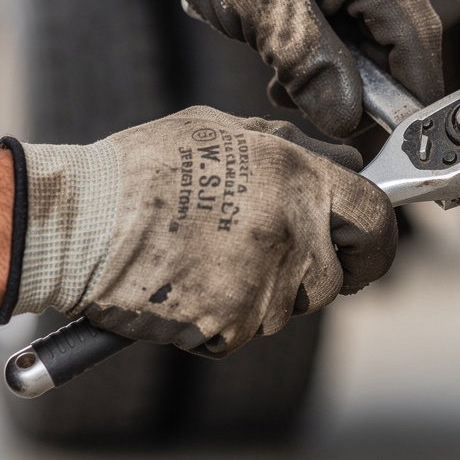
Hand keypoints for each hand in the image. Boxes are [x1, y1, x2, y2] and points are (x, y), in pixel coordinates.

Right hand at [8, 108, 396, 355]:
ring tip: (212, 260)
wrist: (80, 223)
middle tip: (275, 257)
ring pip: (292, 306)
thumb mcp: (224, 129)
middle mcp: (292, 232)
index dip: (379, 237)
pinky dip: (226, 319)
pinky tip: (190, 285)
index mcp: (297, 178)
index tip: (368, 247)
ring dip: (266, 293)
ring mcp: (264, 283)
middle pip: (339, 275)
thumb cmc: (145, 167)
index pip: (376, 217)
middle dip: (319, 273)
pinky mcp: (232, 326)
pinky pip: (248, 330)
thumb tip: (347, 166)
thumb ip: (294, 147)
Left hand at [114, 0, 443, 137]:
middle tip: (311, 107)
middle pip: (401, 40)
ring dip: (340, 72)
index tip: (399, 139)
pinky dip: (331, 51)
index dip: (412, 94)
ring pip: (378, 37)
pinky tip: (289, 59)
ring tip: (285, 80)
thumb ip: (311, 67)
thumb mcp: (263, 10)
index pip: (418, 37)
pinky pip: (358, 22)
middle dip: (363, 86)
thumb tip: (348, 121)